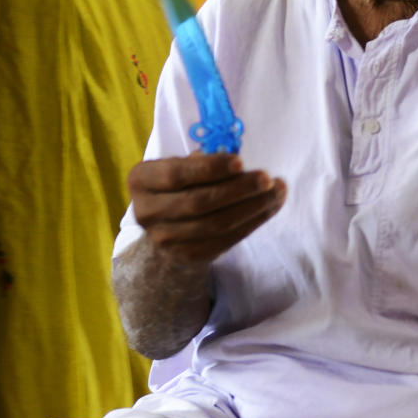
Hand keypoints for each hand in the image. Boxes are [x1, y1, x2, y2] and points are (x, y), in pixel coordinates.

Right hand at [127, 152, 286, 264]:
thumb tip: (238, 164)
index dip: (210, 168)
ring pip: (216, 224)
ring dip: (253, 208)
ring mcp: (165, 239)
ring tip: (276, 192)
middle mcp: (147, 212)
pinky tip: (269, 208)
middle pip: (199, 202)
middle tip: (267, 178)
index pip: (176, 175)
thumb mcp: (180, 166)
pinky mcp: (188, 256)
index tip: (240, 161)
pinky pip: (226, 241)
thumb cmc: (179, 184)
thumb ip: (202, 162)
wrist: (167, 227)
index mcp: (141, 180)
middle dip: (238, 189)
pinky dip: (252, 223)